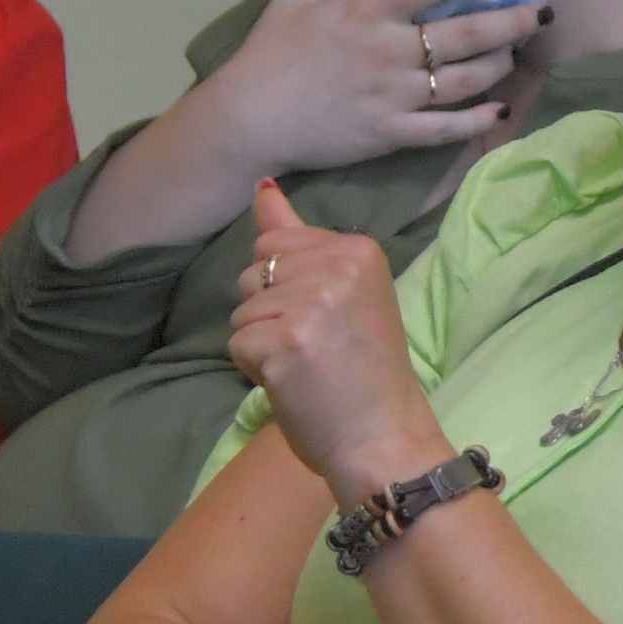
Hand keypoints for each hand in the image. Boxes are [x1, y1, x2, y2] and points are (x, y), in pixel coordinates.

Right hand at [185, 0, 544, 176]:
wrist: (247, 120)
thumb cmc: (269, 56)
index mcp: (367, 12)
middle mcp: (388, 51)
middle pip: (465, 32)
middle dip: (511, 20)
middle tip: (541, 12)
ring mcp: (392, 96)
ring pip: (464, 79)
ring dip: (499, 65)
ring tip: (518, 54)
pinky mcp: (390, 135)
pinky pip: (445, 128)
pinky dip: (477, 120)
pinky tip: (499, 110)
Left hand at [230, 181, 446, 497]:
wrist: (385, 438)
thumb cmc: (366, 372)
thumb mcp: (344, 290)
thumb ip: (298, 239)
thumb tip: (260, 185)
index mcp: (357, 249)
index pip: (277, 242)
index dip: (288, 288)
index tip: (328, 321)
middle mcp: (337, 266)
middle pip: (255, 271)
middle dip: (270, 310)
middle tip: (316, 346)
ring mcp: (310, 303)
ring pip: (242, 309)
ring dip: (261, 342)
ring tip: (306, 366)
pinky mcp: (283, 341)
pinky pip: (237, 343)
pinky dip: (255, 369)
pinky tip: (292, 383)